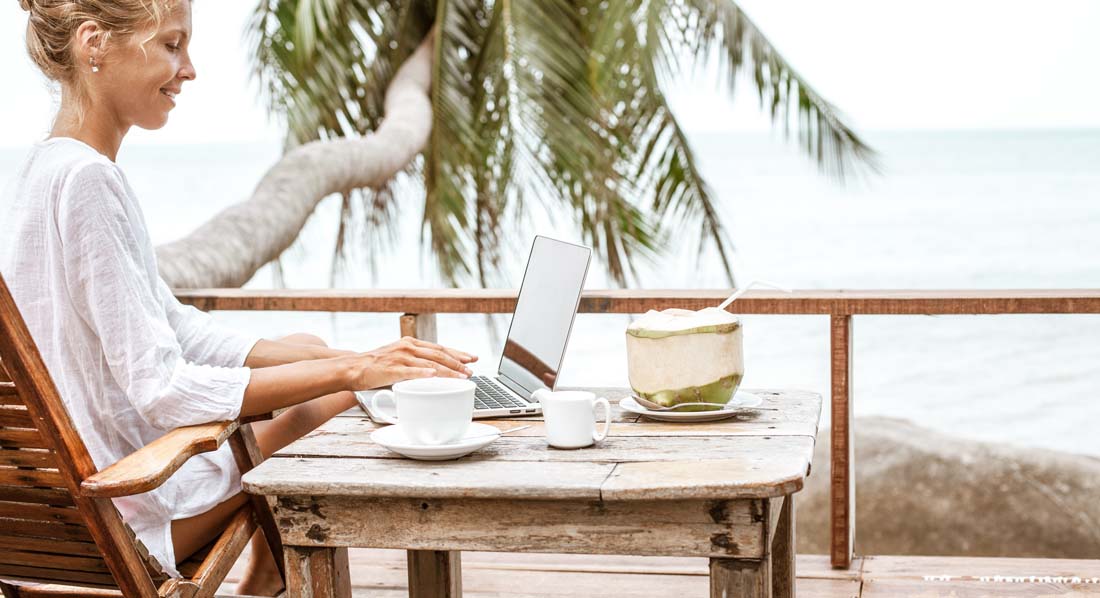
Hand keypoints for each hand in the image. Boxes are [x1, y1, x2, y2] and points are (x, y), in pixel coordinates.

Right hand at [347, 336, 477, 389]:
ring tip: (462, 376)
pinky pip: (411, 371)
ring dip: (448, 370)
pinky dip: (424, 373)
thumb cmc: (376, 366)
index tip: (472, 358)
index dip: (458, 353)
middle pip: (439, 354)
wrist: (352, 367)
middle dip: (458, 363)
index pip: (440, 347)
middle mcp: (408, 347)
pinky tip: (434, 375)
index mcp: (411, 343)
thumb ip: (415, 362)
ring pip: (430, 363)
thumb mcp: (399, 358)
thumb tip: (434, 372)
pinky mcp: (392, 368)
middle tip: (472, 370)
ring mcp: (400, 357)